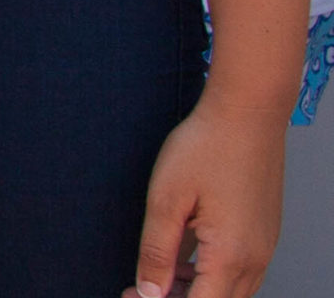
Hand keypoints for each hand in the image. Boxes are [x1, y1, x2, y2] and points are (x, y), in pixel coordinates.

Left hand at [128, 91, 285, 297]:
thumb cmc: (206, 147)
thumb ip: (157, 251)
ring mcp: (264, 247)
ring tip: (156, 275)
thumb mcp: (166, 199)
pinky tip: (181, 261)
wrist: (247, 114)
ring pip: (230, 291)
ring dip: (194, 291)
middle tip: (137, 289)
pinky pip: (239, 272)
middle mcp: (255, 259)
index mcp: (231, 255)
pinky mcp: (263, 234)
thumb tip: (148, 292)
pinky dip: (210, 275)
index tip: (130, 296)